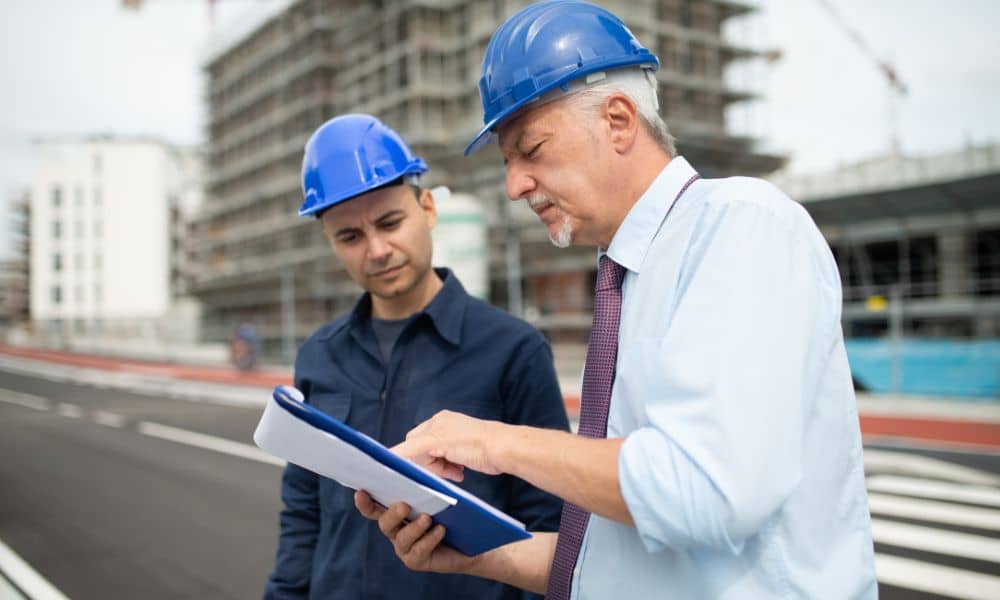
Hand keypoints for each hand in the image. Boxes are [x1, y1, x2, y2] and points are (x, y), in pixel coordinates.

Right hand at [354, 491, 477, 573]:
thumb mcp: (437, 499)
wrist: (469, 544)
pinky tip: (441, 530)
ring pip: (402, 538)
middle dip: (393, 513)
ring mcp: (404, 547)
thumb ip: (423, 489)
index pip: (374, 508)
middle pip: (385, 523)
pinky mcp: (416, 561)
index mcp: (396, 513)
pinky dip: (429, 539)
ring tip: (427, 518)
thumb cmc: (451, 516)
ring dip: (414, 527)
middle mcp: (396, 531)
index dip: (365, 502)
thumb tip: (418, 473)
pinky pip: (418, 550)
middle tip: (404, 505)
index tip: (361, 492)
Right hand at [392, 410, 505, 480]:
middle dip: (428, 464)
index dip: (410, 456)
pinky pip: (448, 462)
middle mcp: (443, 427)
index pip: (411, 441)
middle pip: (422, 451)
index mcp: (436, 422)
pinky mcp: (464, 450)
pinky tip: (459, 472)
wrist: (503, 449)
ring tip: (453, 472)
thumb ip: (411, 449)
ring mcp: (454, 439)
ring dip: (440, 469)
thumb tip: (389, 455)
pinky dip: (450, 469)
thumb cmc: (473, 444)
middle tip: (438, 472)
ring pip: (436, 459)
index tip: (407, 472)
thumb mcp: (437, 444)